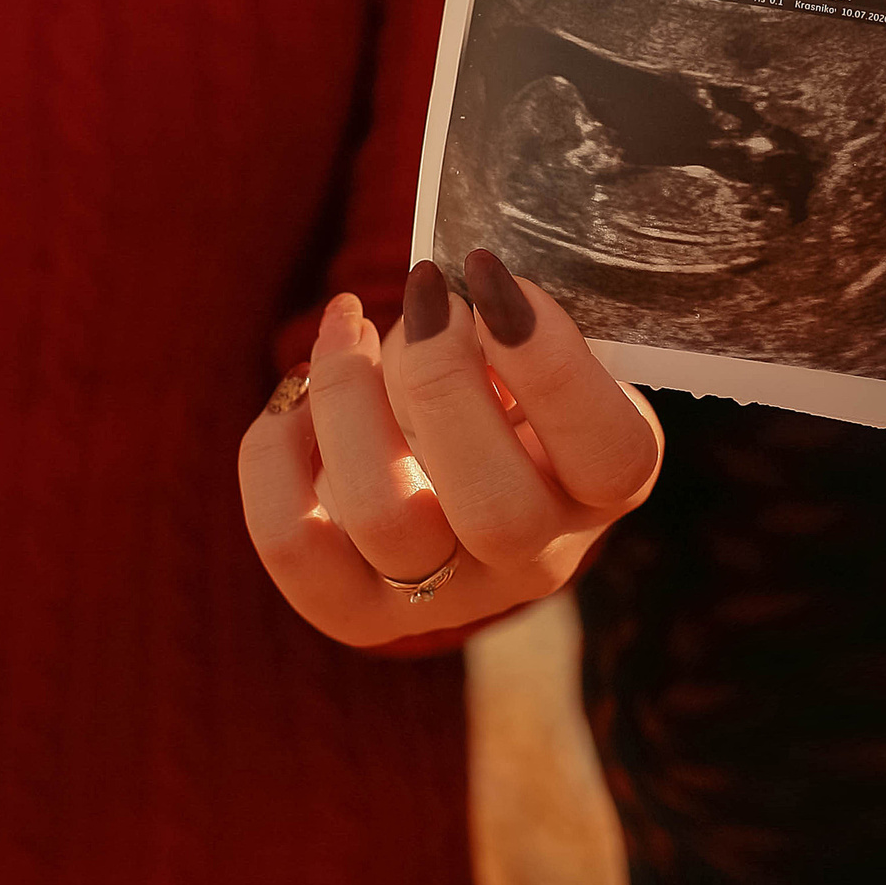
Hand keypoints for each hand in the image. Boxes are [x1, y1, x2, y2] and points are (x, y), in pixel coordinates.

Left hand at [237, 250, 661, 646]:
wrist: (450, 461)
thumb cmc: (502, 374)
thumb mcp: (533, 343)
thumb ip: (508, 322)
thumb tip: (445, 298)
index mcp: (607, 487)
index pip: (609, 457)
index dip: (550, 362)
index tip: (494, 274)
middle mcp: (536, 556)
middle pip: (498, 513)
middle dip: (443, 382)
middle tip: (426, 292)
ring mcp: (447, 598)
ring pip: (388, 522)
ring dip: (351, 399)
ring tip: (350, 327)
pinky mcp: (356, 610)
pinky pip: (294, 540)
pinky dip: (276, 450)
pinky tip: (300, 395)